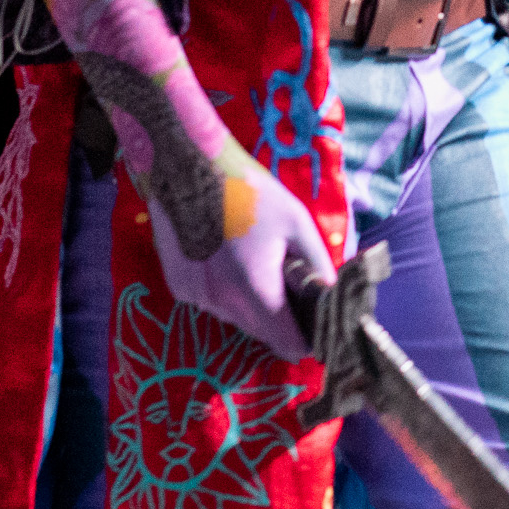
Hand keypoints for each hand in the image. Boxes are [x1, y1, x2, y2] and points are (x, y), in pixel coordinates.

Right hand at [144, 135, 332, 359]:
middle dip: (278, 318)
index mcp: (256, 289)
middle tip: (286, 283)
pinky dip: (223, 290)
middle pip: (261, 333)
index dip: (305, 339)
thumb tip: (330, 294)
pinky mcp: (178, 287)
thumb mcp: (295, 220)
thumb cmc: (247, 190)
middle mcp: (222, 303)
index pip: (287, 344)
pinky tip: (224, 258)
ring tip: (252, 263)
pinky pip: (211, 301)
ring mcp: (196, 297)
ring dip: (248, 304)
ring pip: (234, 318)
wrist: (185, 165)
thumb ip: (316, 263)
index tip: (313, 324)